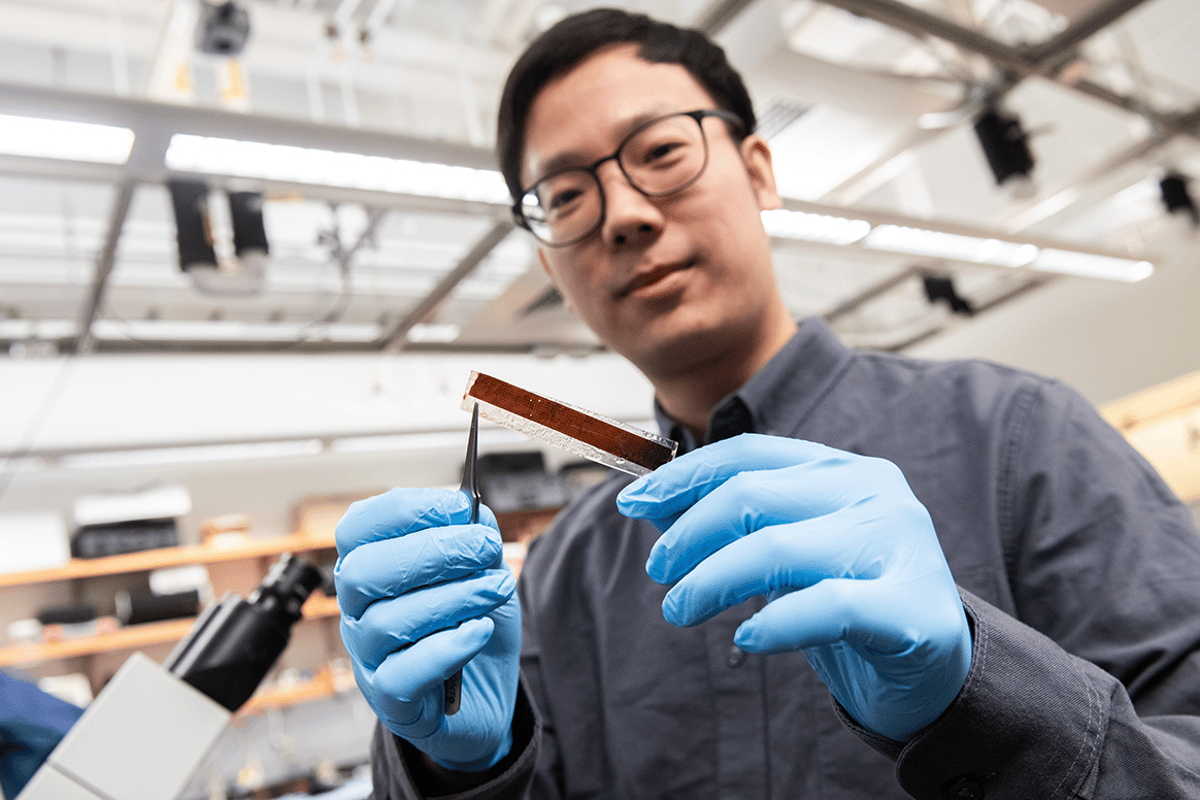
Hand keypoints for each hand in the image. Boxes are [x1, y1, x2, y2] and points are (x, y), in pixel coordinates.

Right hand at [335, 488, 520, 769]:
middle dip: (431, 551)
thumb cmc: (472, 625)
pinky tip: (481, 630)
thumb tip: (471, 511)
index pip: (358, 528)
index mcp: (370, 568)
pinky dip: (448, 648)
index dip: (406, 510)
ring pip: (386, 621)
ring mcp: (368, 657)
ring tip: (497, 588)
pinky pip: (403, 675)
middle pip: (363, 572)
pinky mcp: (390, 699)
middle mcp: (357, 611)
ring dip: (452, 597)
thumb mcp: (483, 572)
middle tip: (486, 547)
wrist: (486, 694)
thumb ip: (475, 538)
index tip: (459, 507)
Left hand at [617, 434, 971, 741]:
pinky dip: (773, 622)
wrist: (935, 672)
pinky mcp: (911, 607)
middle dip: (688, 534)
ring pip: (776, 548)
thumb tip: (651, 502)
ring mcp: (898, 546)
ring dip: (710, 581)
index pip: (747, 454)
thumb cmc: (850, 602)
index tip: (633, 504)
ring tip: (680, 609)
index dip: (682, 476)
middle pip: (752, 495)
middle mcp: (875, 494)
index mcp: (843, 471)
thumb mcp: (787, 554)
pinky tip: (747, 637)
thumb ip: (733, 524)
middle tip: (660, 573)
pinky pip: (825, 606)